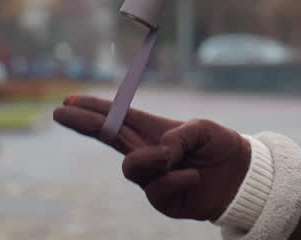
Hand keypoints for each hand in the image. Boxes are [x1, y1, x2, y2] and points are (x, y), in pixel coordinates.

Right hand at [53, 95, 251, 221]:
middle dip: (84, 122)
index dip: (94, 110)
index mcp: (153, 131)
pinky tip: (194, 176)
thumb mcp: (203, 129)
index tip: (68, 101)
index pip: (118, 118)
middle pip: (107, 137)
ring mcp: (150, 178)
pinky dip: (180, 179)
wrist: (240, 177)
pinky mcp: (161, 200)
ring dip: (154, 159)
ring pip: (132, 167)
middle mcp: (146, 153)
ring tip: (179, 158)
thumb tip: (160, 153)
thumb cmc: (219, 147)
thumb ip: (179, 135)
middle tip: (61, 112)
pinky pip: (159, 188)